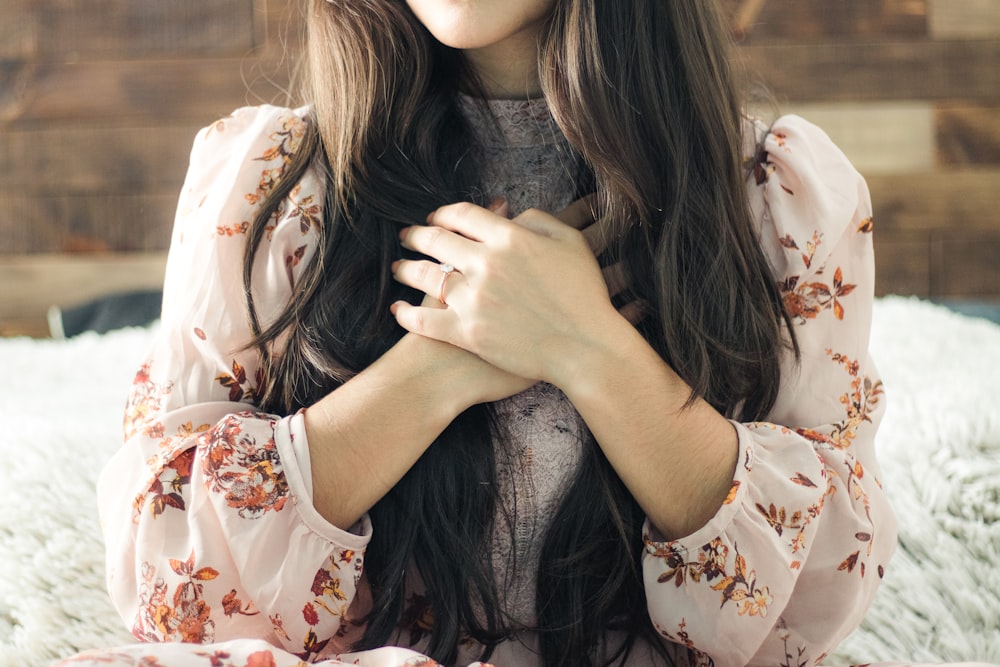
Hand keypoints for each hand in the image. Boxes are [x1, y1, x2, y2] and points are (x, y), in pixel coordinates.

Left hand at [390, 197, 635, 385]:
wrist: (584, 347)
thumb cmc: (584, 296)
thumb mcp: (571, 243)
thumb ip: (539, 220)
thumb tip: (510, 214)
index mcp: (510, 238)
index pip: (463, 215)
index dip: (443, 213)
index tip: (435, 217)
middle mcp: (486, 263)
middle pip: (436, 240)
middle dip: (416, 235)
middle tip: (406, 236)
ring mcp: (473, 299)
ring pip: (425, 276)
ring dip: (406, 269)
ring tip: (398, 268)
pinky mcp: (467, 332)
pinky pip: (425, 319)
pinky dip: (407, 313)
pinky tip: (399, 310)